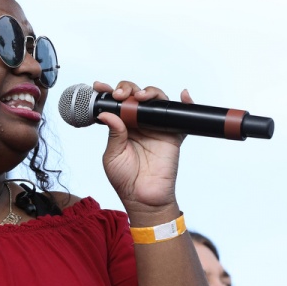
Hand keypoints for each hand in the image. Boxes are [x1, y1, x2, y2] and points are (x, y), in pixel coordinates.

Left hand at [94, 80, 187, 214]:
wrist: (143, 198)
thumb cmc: (125, 180)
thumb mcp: (113, 155)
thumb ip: (114, 134)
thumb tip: (108, 113)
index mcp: (122, 127)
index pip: (116, 104)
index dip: (109, 93)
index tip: (99, 87)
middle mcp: (139, 124)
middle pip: (136, 96)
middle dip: (127, 89)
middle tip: (120, 94)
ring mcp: (157, 127)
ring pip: (156, 100)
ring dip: (149, 92)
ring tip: (140, 97)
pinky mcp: (173, 134)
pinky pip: (183, 117)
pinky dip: (186, 104)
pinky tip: (183, 95)